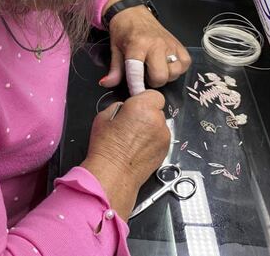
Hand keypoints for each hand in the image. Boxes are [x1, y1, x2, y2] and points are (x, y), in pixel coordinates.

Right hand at [82, 90, 170, 220]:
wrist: (114, 175)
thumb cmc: (106, 148)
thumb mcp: (103, 117)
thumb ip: (119, 107)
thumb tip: (126, 108)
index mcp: (142, 107)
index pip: (154, 95)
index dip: (144, 100)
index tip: (136, 106)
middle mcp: (157, 120)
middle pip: (157, 110)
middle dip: (146, 114)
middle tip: (131, 123)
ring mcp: (164, 137)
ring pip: (159, 125)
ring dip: (150, 128)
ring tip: (133, 139)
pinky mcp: (166, 151)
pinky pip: (160, 139)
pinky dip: (152, 141)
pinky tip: (138, 148)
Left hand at [101, 0, 189, 91]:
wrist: (132, 12)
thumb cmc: (123, 31)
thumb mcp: (115, 49)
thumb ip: (114, 69)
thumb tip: (106, 84)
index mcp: (138, 45)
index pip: (138, 71)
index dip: (136, 86)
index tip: (136, 94)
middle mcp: (156, 44)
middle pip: (161, 76)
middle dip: (153, 81)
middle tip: (146, 75)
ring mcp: (170, 44)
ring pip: (175, 72)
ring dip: (166, 75)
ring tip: (156, 68)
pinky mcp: (179, 44)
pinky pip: (185, 64)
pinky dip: (178, 68)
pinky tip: (168, 64)